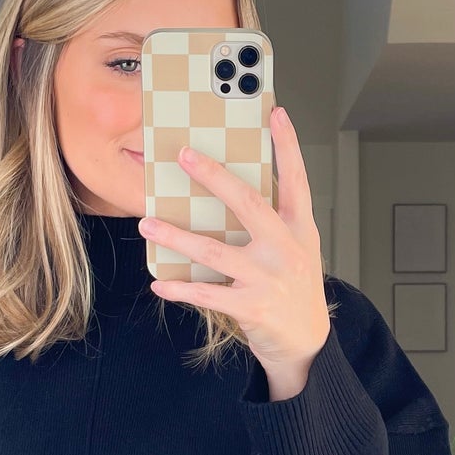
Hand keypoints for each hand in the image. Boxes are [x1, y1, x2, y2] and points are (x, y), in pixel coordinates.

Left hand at [137, 105, 330, 383]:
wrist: (307, 342)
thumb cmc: (295, 288)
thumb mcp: (298, 249)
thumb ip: (274, 221)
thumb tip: (231, 190)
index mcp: (299, 229)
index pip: (296, 179)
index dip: (288, 146)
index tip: (275, 113)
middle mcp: (286, 249)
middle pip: (247, 204)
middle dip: (214, 177)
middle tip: (185, 156)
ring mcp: (268, 278)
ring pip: (214, 250)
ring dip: (176, 237)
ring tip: (147, 225)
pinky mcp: (251, 307)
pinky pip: (207, 293)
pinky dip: (180, 289)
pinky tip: (159, 283)